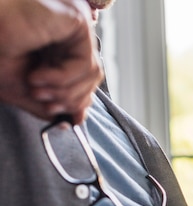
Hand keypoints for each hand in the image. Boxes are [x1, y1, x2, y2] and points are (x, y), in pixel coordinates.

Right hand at [0, 0, 102, 122]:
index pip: (85, 82)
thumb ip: (53, 107)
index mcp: (60, 52)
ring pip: (92, 73)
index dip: (76, 103)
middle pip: (92, 79)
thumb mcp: (26, 90)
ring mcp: (76, 30)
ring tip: (37, 90)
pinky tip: (38, 76)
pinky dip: (63, 78)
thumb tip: (76, 121)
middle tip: (48, 106)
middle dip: (71, 100)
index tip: (59, 114)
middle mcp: (71, 40)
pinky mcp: (78, 23)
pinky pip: (85, 61)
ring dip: (65, 92)